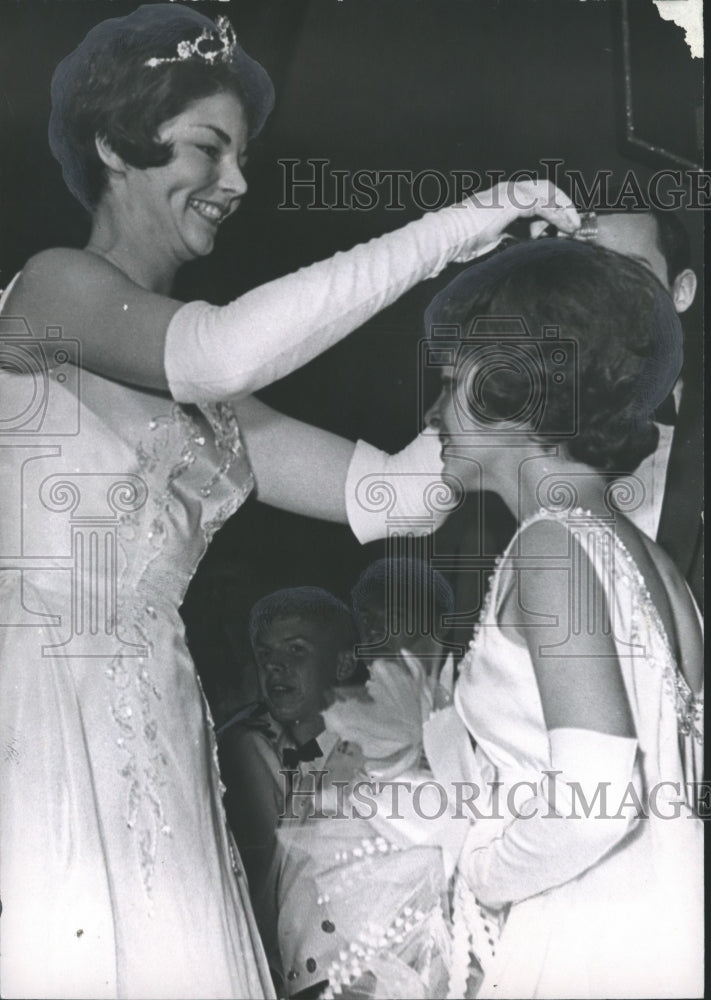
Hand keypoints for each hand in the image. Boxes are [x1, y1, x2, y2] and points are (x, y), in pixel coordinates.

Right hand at [449, 179, 580, 262]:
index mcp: (503, 195)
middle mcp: (509, 188)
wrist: (448, 236)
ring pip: (549, 194)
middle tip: (574, 224)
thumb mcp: (493, 236)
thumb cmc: (463, 240)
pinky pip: (545, 205)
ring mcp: (511, 192)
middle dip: (563, 204)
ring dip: (565, 210)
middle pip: (546, 188)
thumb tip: (526, 244)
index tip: (564, 224)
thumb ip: (511, 234)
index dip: (553, 206)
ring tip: (574, 227)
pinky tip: (567, 227)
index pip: (536, 193)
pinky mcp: (514, 201)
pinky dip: (559, 216)